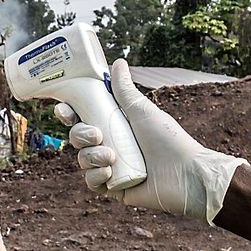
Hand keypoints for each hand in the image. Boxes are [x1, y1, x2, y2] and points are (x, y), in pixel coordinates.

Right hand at [54, 58, 247, 223]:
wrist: (186, 174)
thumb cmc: (169, 140)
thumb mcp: (143, 112)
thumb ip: (125, 90)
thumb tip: (117, 62)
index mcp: (113, 126)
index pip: (81, 118)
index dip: (68, 114)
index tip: (64, 110)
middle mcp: (108, 145)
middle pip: (77, 138)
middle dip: (80, 135)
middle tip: (97, 135)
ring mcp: (110, 167)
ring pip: (82, 160)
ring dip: (90, 157)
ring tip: (110, 157)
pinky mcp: (113, 188)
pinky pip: (91, 182)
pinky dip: (95, 177)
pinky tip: (108, 173)